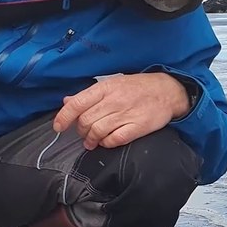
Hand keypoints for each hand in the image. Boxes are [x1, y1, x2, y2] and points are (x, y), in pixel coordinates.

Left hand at [53, 73, 189, 149]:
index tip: (58, 127)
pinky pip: (115, 140)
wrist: (167, 91)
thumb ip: (89, 94)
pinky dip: (107, 144)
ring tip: (92, 142)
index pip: (77, 104)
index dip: (63, 117)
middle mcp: (114, 101)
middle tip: (84, 134)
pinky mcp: (137, 127)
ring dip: (91, 140)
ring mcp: (126, 114)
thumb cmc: (138, 87)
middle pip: (86, 121)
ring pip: (98, 132)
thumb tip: (67, 101)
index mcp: (105, 88)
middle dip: (80, 131)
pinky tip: (107, 142)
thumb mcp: (112, 83)